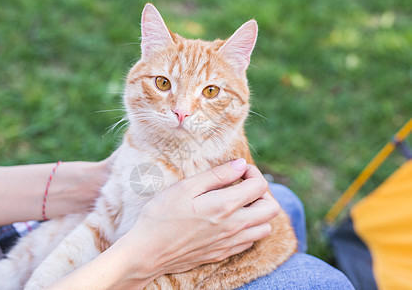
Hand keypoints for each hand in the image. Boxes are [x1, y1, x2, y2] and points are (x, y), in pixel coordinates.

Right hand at [120, 158, 279, 278]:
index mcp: (224, 206)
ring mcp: (229, 243)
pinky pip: (250, 242)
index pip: (260, 186)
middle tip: (244, 186)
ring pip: (265, 229)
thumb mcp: (185, 187)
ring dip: (259, 213)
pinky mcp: (222, 254)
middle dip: (263, 192)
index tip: (239, 170)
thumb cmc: (161, 215)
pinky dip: (249, 229)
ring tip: (240, 204)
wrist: (147, 252)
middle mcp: (234, 227)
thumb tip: (240, 164)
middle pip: (271, 209)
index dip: (253, 172)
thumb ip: (217, 175)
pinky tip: (231, 221)